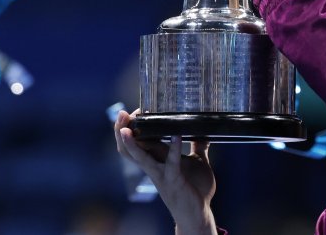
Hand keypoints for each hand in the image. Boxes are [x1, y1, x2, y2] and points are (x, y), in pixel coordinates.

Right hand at [114, 109, 217, 234]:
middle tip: (120, 114)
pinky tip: (177, 136)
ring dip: (132, 143)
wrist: (198, 213)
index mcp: (157, 160)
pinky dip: (174, 149)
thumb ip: (199, 147)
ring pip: (140, 158)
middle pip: (129, 150)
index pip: (137, 142)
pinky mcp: (173, 181)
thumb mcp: (198, 162)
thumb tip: (205, 131)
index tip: (132, 111)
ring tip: (127, 128)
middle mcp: (154, 167)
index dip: (131, 128)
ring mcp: (161, 175)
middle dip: (122, 132)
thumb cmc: (195, 189)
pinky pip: (171, 164)